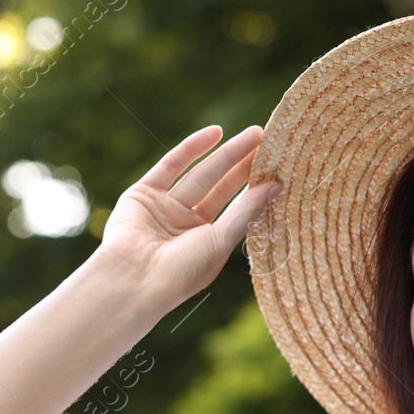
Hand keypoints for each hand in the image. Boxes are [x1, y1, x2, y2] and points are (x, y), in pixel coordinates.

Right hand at [97, 125, 281, 306]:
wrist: (134, 280)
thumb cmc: (181, 272)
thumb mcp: (220, 241)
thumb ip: (246, 211)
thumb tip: (276, 186)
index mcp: (207, 243)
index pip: (236, 208)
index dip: (256, 188)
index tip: (279, 167)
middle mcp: (186, 225)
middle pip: (221, 188)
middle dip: (244, 165)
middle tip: (269, 141)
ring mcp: (164, 208)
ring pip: (201, 174)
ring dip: (227, 153)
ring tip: (254, 133)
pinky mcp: (142, 194)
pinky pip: (171, 165)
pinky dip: (192, 148)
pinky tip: (216, 133)